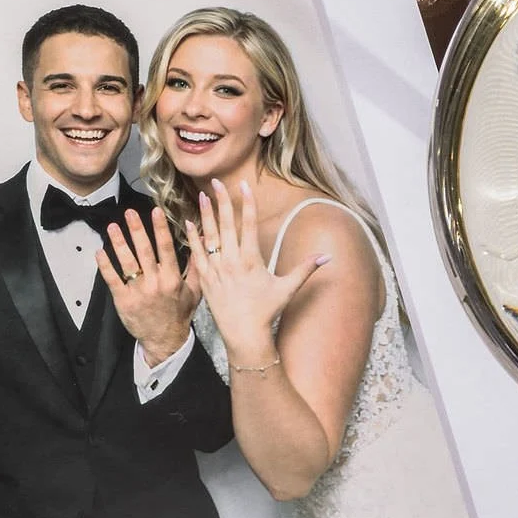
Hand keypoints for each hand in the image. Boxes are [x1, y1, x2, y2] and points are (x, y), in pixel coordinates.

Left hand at [96, 207, 201, 360]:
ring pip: (127, 262)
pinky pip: (113, 280)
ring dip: (119, 243)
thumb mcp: (194, 291)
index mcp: (172, 278)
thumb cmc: (179, 314)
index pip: (166, 248)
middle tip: (129, 212)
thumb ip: (196, 265)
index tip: (155, 211)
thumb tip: (200, 241)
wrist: (165, 340)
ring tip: (112, 226)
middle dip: (136, 229)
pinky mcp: (124, 301)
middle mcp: (155, 283)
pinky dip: (105, 265)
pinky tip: (100, 252)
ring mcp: (138, 292)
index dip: (160, 228)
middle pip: (144, 251)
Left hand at [195, 181, 326, 370]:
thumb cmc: (267, 311)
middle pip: (226, 225)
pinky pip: (197, 254)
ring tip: (202, 195)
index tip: (243, 185)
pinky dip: (193, 238)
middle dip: (221, 202)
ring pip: (209, 236)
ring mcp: (217, 270)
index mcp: (251, 260)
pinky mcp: (206, 279)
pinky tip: (189, 222)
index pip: (248, 225)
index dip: (246, 203)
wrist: (244, 335)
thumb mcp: (288, 288)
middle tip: (216, 182)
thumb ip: (306, 269)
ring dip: (205, 214)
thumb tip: (328, 257)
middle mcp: (232, 262)